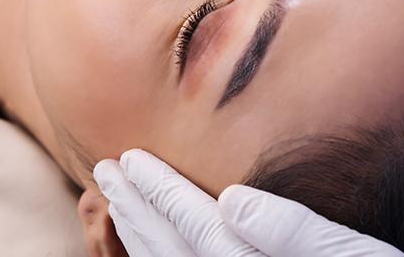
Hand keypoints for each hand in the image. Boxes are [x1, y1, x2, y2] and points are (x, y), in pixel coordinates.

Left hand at [93, 149, 403, 256]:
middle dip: (137, 210)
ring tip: (116, 199)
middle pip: (172, 254)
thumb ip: (296, 233)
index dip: (160, 192)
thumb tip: (232, 199)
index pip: (196, 229)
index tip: (129, 157)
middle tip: (107, 171)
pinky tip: (149, 246)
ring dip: (139, 235)